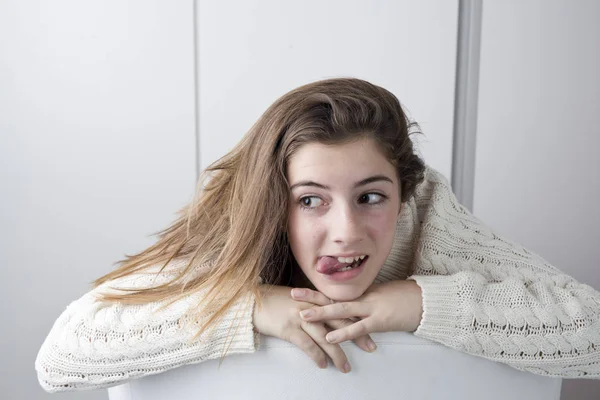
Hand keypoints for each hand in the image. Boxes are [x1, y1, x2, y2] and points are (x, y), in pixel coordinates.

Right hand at [252, 284, 375, 372]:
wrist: (252, 301)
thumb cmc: (275, 300)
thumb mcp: (297, 299)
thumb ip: (314, 306)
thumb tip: (329, 317)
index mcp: (314, 298)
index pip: (341, 310)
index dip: (357, 320)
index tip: (371, 328)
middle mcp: (311, 307)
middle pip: (338, 322)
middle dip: (356, 335)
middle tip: (371, 347)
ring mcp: (299, 317)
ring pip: (325, 337)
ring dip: (337, 354)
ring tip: (345, 366)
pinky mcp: (288, 329)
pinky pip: (306, 345)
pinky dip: (316, 356)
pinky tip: (322, 365)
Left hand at [293, 280, 422, 343]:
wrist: (426, 300)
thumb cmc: (406, 297)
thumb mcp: (383, 295)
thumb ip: (366, 301)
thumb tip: (353, 306)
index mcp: (363, 292)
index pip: (335, 292)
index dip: (317, 291)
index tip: (299, 289)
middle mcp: (364, 298)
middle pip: (333, 296)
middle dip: (311, 296)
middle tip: (292, 295)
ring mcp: (371, 308)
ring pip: (342, 310)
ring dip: (321, 313)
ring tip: (303, 317)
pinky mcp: (380, 320)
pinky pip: (359, 327)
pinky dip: (343, 333)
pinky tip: (330, 337)